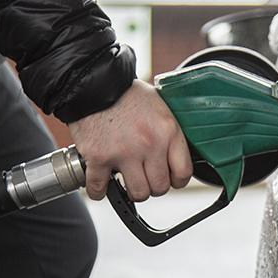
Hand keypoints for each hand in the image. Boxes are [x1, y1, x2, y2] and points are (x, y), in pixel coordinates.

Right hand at [68, 80, 192, 200]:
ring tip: (125, 179)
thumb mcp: (159, 107)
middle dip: (152, 185)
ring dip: (130, 191)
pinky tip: (101, 184)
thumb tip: (175, 155)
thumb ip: (168, 132)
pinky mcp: (99, 157)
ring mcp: (124, 153)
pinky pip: (99, 189)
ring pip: (137, 193)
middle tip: (144, 176)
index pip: (184, 173)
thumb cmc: (125, 93)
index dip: (177, 180)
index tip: (169, 178)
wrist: (93, 83)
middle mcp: (150, 144)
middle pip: (160, 187)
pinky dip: (98, 191)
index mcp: (168, 131)